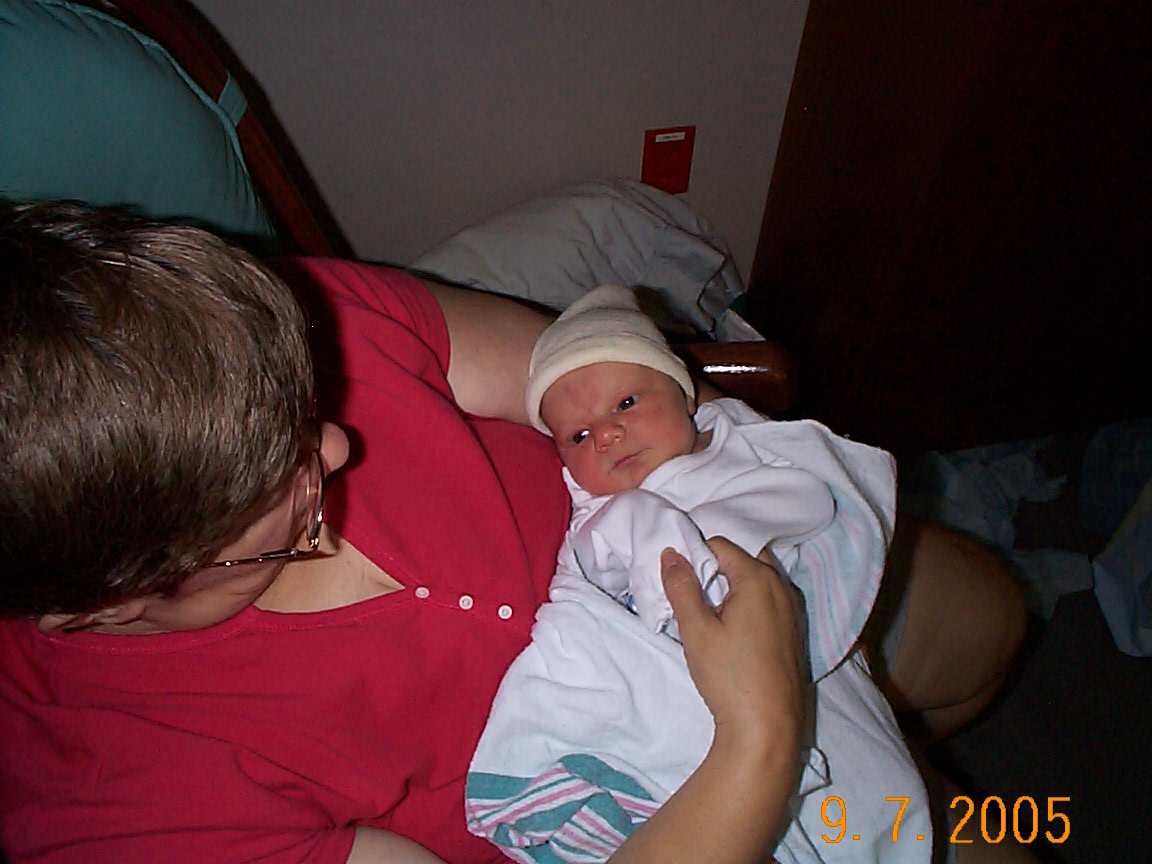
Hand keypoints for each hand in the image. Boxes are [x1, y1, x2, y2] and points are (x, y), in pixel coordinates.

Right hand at [661, 537, 804, 753]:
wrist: (767, 727)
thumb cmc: (729, 676)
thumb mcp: (696, 629)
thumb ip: (681, 587)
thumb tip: (671, 554)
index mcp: (759, 578)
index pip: (721, 545)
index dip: (695, 556)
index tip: (680, 581)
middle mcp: (781, 587)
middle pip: (744, 557)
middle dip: (717, 567)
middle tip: (694, 594)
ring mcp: (792, 610)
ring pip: (758, 579)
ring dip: (733, 585)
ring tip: (709, 613)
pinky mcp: (794, 631)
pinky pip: (769, 600)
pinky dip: (749, 602)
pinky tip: (732, 630)